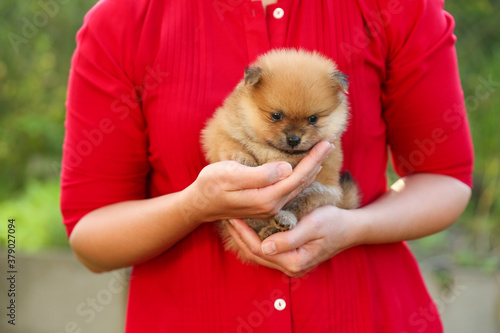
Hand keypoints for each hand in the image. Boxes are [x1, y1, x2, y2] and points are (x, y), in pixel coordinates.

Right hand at [184, 141, 334, 222]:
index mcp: (266, 198)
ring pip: (297, 187)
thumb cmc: (211, 185)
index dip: (313, 159)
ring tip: (322, 152)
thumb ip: (259, 175)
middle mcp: (272, 205)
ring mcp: (269, 207)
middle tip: (330, 142)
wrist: (200, 204)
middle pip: (301, 182)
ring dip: (311, 169)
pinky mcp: (266, 204)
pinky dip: (301, 176)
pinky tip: (305, 169)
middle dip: (317, 161)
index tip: (326, 143)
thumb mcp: (230, 175)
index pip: (297, 177)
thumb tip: (286, 168)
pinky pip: (289, 190)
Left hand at [226, 205, 362, 276]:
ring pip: (259, 255)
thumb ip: (289, 238)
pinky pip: (266, 252)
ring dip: (244, 239)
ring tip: (233, 222)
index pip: (260, 250)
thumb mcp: (313, 225)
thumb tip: (265, 247)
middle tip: (226, 217)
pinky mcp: (290, 257)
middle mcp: (291, 267)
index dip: (244, 233)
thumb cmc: (333, 222)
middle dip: (239, 237)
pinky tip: (247, 227)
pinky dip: (254, 240)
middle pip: (256, 254)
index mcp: (295, 261)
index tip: (234, 216)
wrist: (350, 228)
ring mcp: (291, 264)